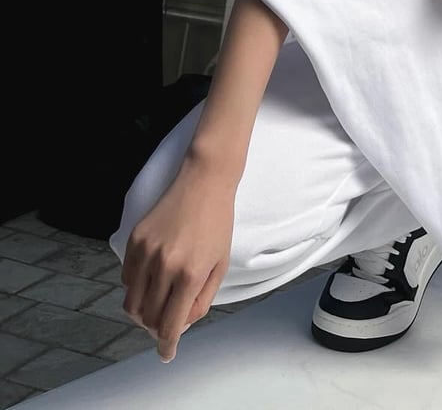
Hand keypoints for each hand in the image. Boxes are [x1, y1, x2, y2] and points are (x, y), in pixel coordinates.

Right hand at [121, 159, 236, 361]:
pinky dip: (135, 287)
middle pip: (147, 317)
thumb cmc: (217, 224)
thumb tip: (180, 324)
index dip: (167, 345)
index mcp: (190, 274)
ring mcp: (147, 252)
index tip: (166, 353)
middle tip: (166, 322)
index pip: (170, 324)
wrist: (204, 182)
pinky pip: (126, 278)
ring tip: (157, 302)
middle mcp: (165, 265)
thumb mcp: (220, 265)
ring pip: (131, 302)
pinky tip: (152, 278)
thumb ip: (201, 299)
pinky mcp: (134, 240)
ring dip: (142, 311)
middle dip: (156, 327)